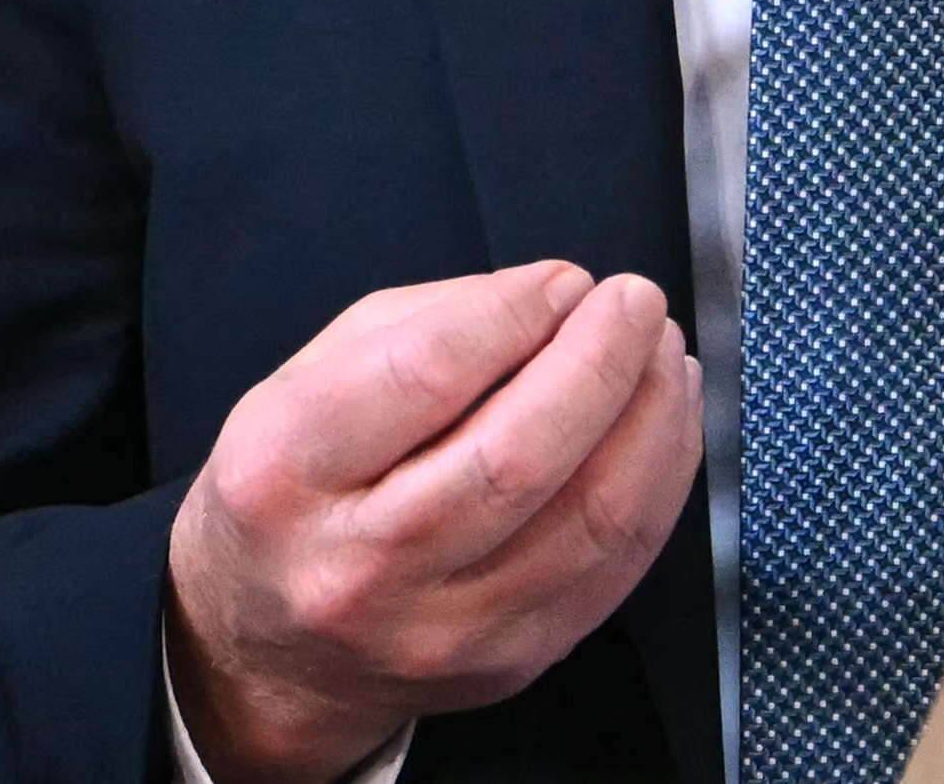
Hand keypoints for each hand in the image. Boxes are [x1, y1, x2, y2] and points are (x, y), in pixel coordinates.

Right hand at [161, 262, 702, 783]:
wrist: (277, 655)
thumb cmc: (289, 490)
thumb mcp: (301, 384)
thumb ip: (417, 329)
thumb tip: (548, 296)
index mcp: (282, 472)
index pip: (420, 379)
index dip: (511, 316)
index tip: (565, 279)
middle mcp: (360, 565)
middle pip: (513, 458)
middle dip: (597, 365)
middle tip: (636, 303)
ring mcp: (444, 630)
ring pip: (586, 521)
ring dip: (649, 422)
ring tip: (665, 355)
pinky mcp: (512, 663)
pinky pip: (616, 571)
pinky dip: (658, 486)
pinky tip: (666, 425)